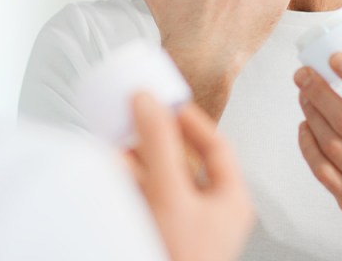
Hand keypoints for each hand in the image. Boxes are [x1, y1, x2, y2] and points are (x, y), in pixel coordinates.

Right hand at [127, 93, 253, 260]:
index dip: (191, 120)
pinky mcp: (160, 240)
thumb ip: (159, 147)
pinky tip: (110, 173)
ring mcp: (184, 231)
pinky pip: (144, 202)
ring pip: (160, 182)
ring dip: (137, 160)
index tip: (167, 101)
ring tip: (116, 141)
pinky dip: (128, 184)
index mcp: (230, 202)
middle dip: (155, 139)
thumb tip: (149, 101)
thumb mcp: (171, 196)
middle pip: (184, 162)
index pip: (216, 147)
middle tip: (135, 117)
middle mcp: (210, 216)